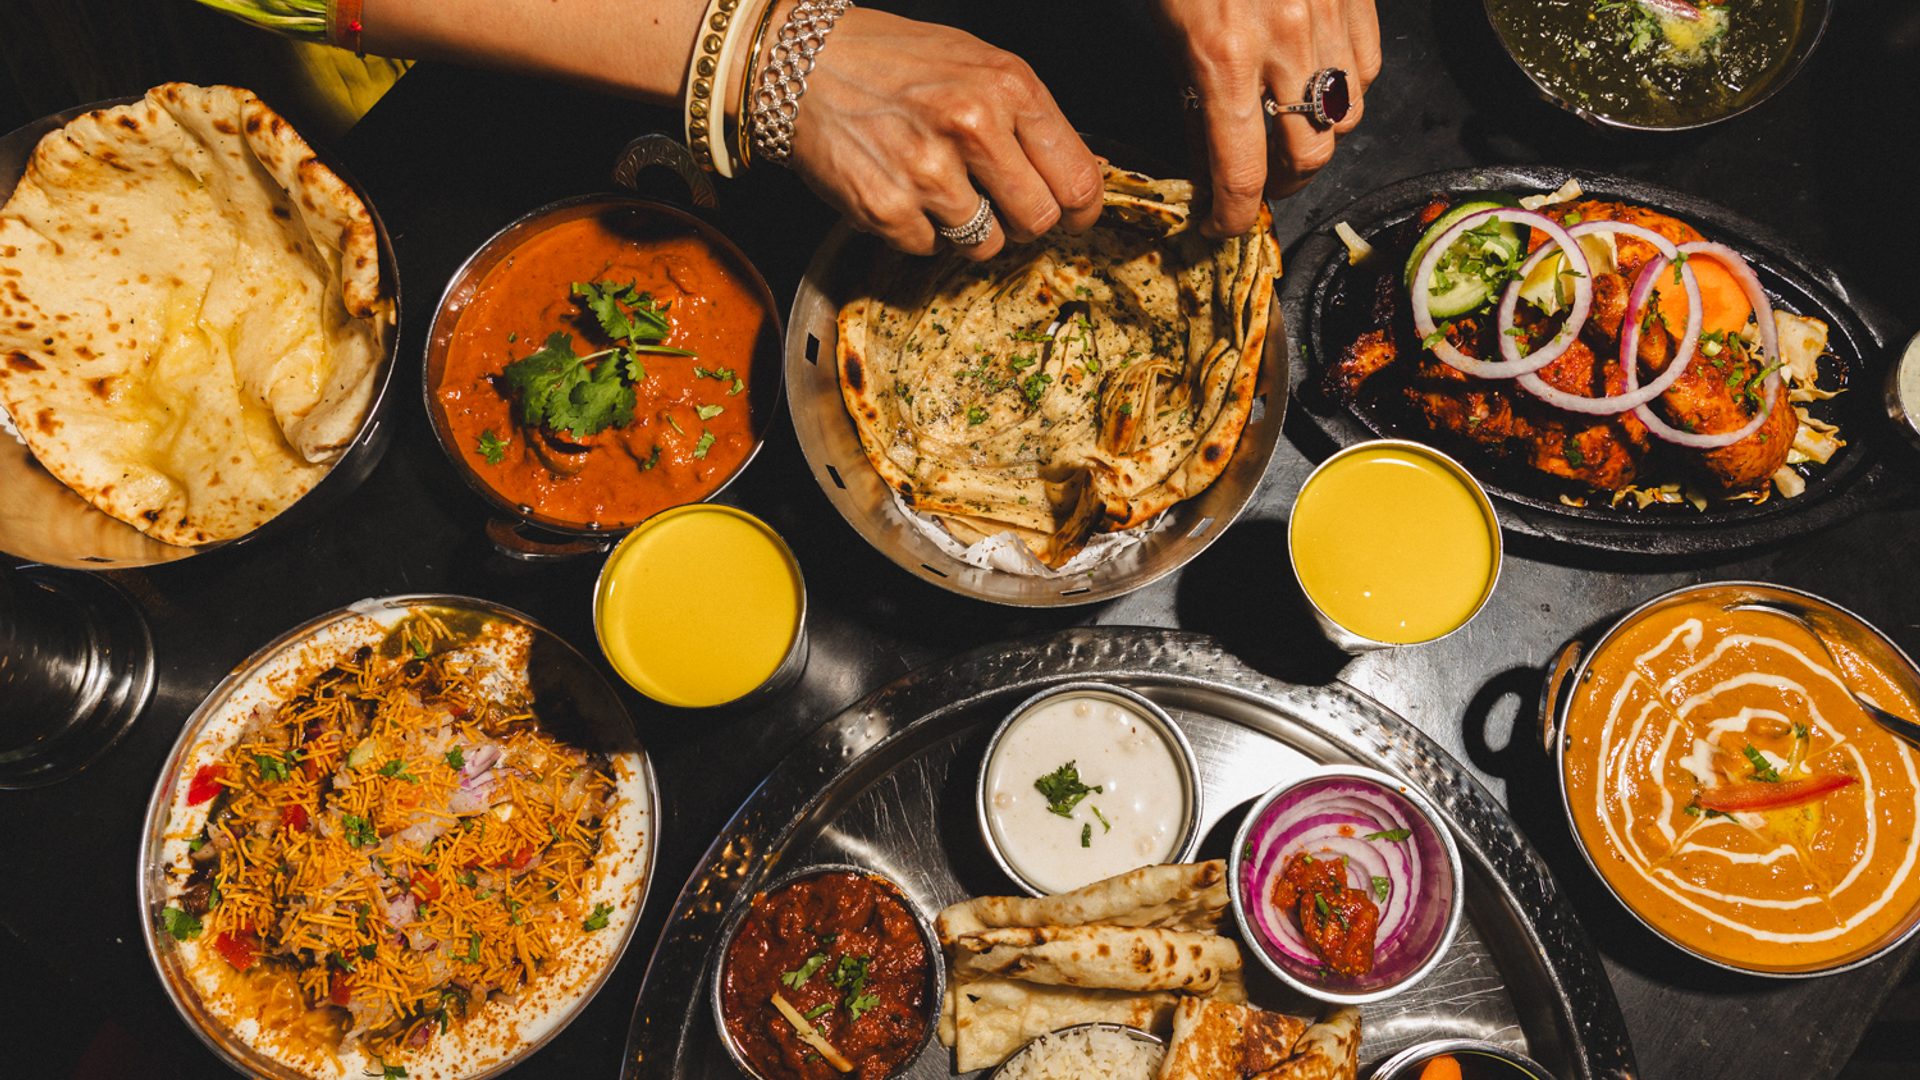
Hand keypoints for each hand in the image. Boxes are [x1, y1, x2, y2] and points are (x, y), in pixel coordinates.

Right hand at [781, 6, 1103, 259]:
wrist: (802, 63)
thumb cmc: (894, 61)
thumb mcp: (977, 64)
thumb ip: (1026, 118)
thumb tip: (1071, 178)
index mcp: (1009, 87)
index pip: (1079, 179)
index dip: (1081, 210)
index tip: (1073, 217)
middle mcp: (974, 126)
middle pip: (1039, 221)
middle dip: (1022, 221)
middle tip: (997, 203)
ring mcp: (929, 171)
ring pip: (985, 244)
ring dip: (968, 228)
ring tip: (937, 186)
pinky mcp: (888, 208)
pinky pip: (930, 248)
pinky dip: (918, 229)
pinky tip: (900, 188)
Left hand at [1154, 0, 1382, 234]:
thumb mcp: (1170, 37)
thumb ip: (1195, 108)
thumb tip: (1209, 171)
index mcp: (1223, 57)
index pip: (1242, 172)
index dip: (1233, 216)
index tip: (1223, 226)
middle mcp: (1283, 40)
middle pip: (1310, 155)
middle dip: (1286, 183)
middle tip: (1264, 182)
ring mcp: (1326, 14)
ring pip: (1347, 116)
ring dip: (1319, 138)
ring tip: (1292, 132)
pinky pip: (1367, 67)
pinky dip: (1346, 91)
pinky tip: (1318, 87)